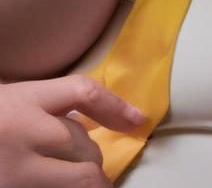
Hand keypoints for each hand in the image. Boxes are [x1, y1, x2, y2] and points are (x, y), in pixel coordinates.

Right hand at [0, 75, 142, 186]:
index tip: (138, 120)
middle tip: (91, 161)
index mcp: (25, 100)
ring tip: (84, 176)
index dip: (117, 107)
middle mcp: (22, 133)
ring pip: (75, 176)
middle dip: (92, 155)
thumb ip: (48, 104)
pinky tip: (62, 184)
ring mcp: (14, 170)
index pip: (85, 93)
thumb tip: (93, 116)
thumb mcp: (15, 99)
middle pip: (82, 143)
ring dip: (84, 177)